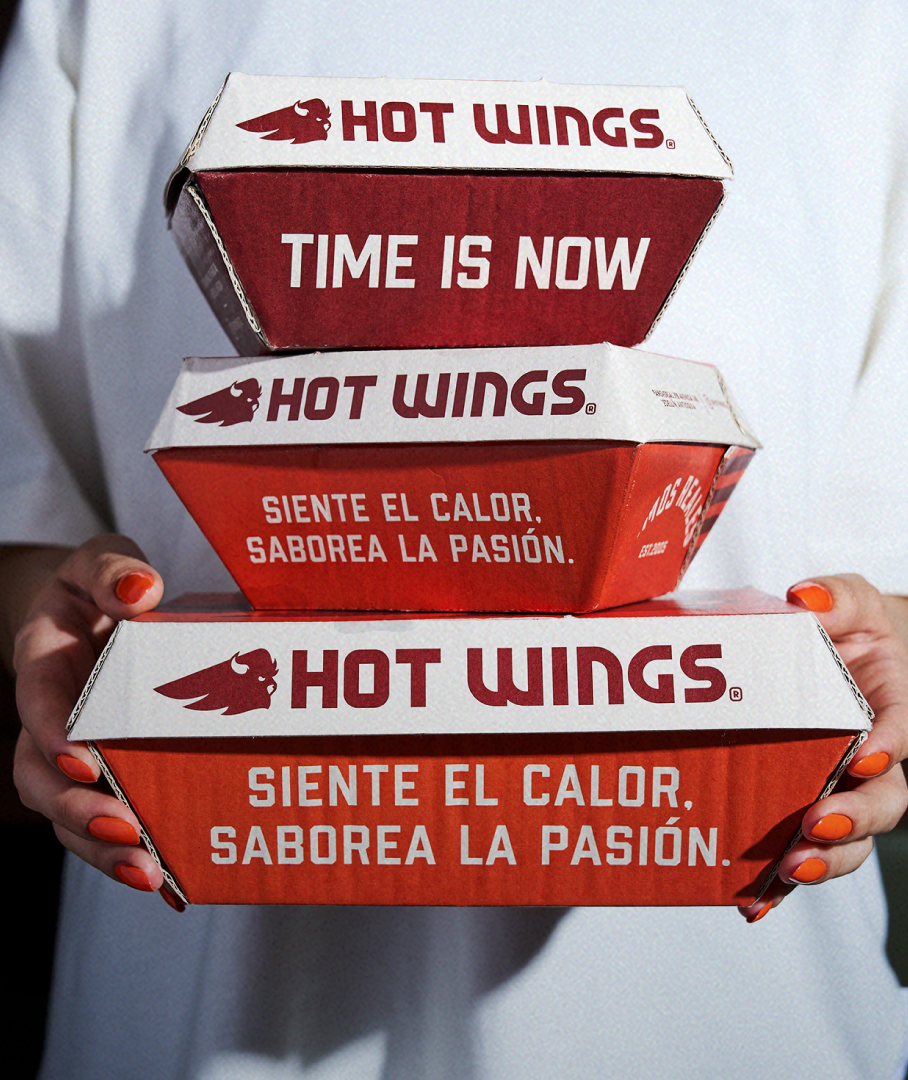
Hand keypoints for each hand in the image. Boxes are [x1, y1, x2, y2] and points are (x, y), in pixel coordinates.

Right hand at [9, 536, 182, 909]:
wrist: (98, 611)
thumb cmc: (103, 586)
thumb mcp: (103, 562)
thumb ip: (116, 570)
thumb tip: (140, 590)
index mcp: (45, 661)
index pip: (37, 700)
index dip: (53, 731)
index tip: (81, 758)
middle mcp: (49, 717)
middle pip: (39, 776)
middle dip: (75, 809)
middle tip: (124, 831)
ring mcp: (72, 753)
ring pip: (66, 813)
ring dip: (101, 849)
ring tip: (148, 875)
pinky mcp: (103, 776)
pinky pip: (103, 822)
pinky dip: (129, 854)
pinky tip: (172, 884)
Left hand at [740, 574, 907, 922]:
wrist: (834, 654)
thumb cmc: (847, 629)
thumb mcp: (851, 601)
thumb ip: (837, 596)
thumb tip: (806, 596)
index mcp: (888, 709)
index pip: (900, 733)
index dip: (888, 748)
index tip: (865, 755)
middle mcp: (871, 758)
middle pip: (883, 803)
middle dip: (856, 820)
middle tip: (821, 825)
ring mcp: (841, 789)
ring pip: (850, 839)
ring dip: (825, 859)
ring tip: (792, 869)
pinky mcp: (805, 808)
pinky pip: (800, 851)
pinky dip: (780, 884)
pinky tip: (752, 903)